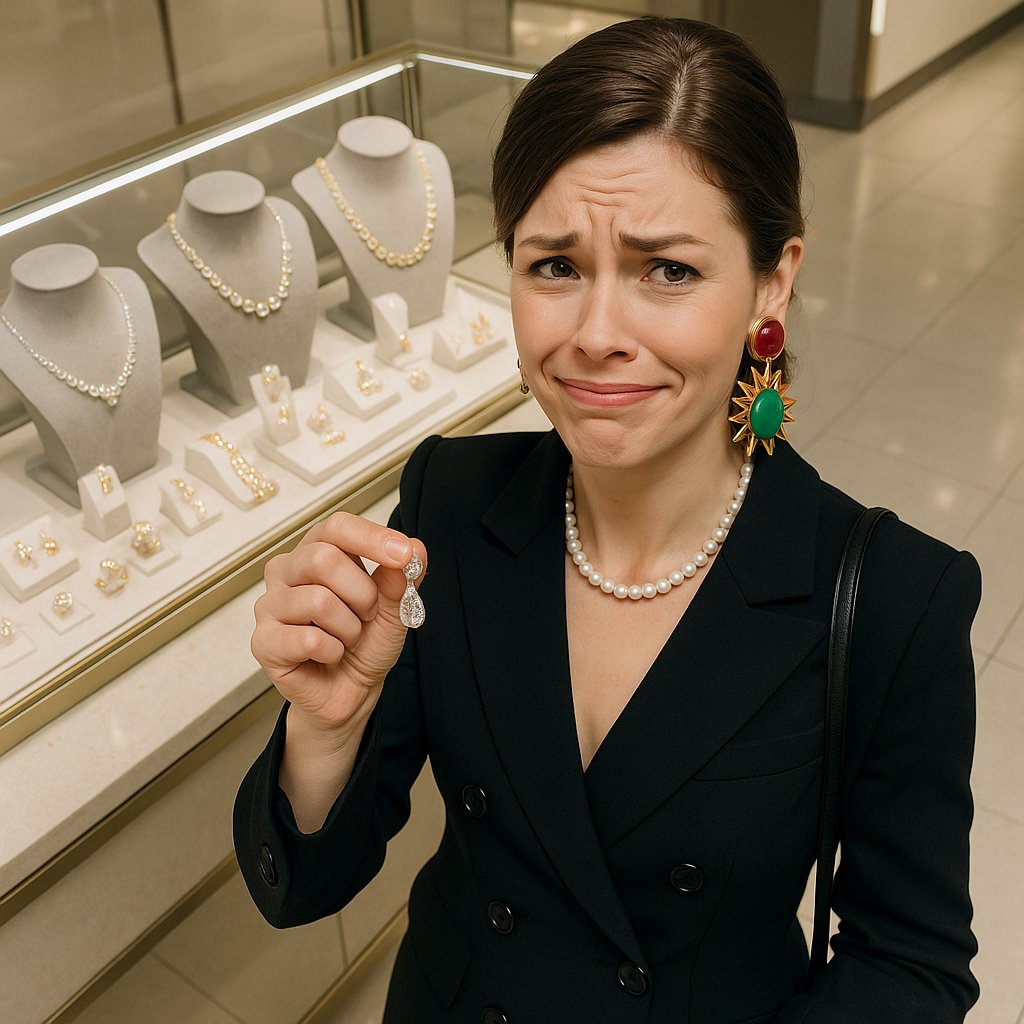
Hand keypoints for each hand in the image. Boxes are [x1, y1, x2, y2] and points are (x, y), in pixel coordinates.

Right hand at [252, 511, 425, 738]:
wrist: (351, 691)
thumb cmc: (365, 643)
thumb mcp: (395, 608)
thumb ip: (401, 577)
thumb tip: (415, 548)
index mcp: (317, 550)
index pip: (337, 527)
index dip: (371, 538)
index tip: (404, 555)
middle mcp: (287, 571)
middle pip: (323, 559)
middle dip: (361, 594)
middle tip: (368, 615)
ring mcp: (270, 605)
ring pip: (318, 601)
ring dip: (349, 628)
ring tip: (346, 639)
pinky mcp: (263, 641)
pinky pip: (307, 639)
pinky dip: (332, 651)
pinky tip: (328, 655)